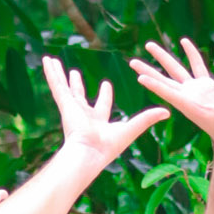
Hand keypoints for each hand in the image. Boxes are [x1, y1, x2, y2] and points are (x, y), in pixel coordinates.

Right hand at [42, 55, 168, 168]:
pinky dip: (51, 73)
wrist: (90, 153)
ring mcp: (71, 108)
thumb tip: (167, 112)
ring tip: (51, 61)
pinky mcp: (64, 104)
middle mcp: (82, 114)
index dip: (104, 94)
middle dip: (76, 84)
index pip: (101, 105)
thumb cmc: (110, 146)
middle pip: (78, 95)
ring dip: (58, 73)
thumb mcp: (132, 128)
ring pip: (63, 86)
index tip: (105, 84)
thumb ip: (147, 118)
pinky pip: (56, 84)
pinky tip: (46, 60)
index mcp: (97, 121)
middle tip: (75, 73)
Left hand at [129, 39, 213, 144]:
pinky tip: (183, 42)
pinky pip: (196, 66)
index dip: (155, 85)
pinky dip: (191, 54)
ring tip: (148, 45)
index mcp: (190, 105)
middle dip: (148, 70)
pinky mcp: (206, 86)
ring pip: (175, 71)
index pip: (169, 93)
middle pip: (164, 80)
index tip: (140, 77)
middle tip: (131, 61)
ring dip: (162, 58)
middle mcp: (188, 96)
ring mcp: (196, 90)